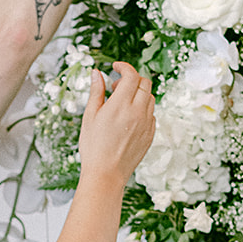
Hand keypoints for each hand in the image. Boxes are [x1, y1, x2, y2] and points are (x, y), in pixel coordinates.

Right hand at [78, 61, 154, 183]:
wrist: (106, 174)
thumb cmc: (93, 147)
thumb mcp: (90, 117)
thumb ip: (96, 92)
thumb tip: (97, 72)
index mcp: (121, 105)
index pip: (131, 75)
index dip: (124, 67)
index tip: (116, 67)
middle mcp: (138, 112)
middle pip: (145, 83)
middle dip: (132, 79)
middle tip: (116, 88)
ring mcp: (147, 124)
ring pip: (150, 97)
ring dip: (138, 93)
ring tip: (121, 104)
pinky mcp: (150, 134)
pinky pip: (151, 114)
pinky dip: (142, 109)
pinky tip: (128, 118)